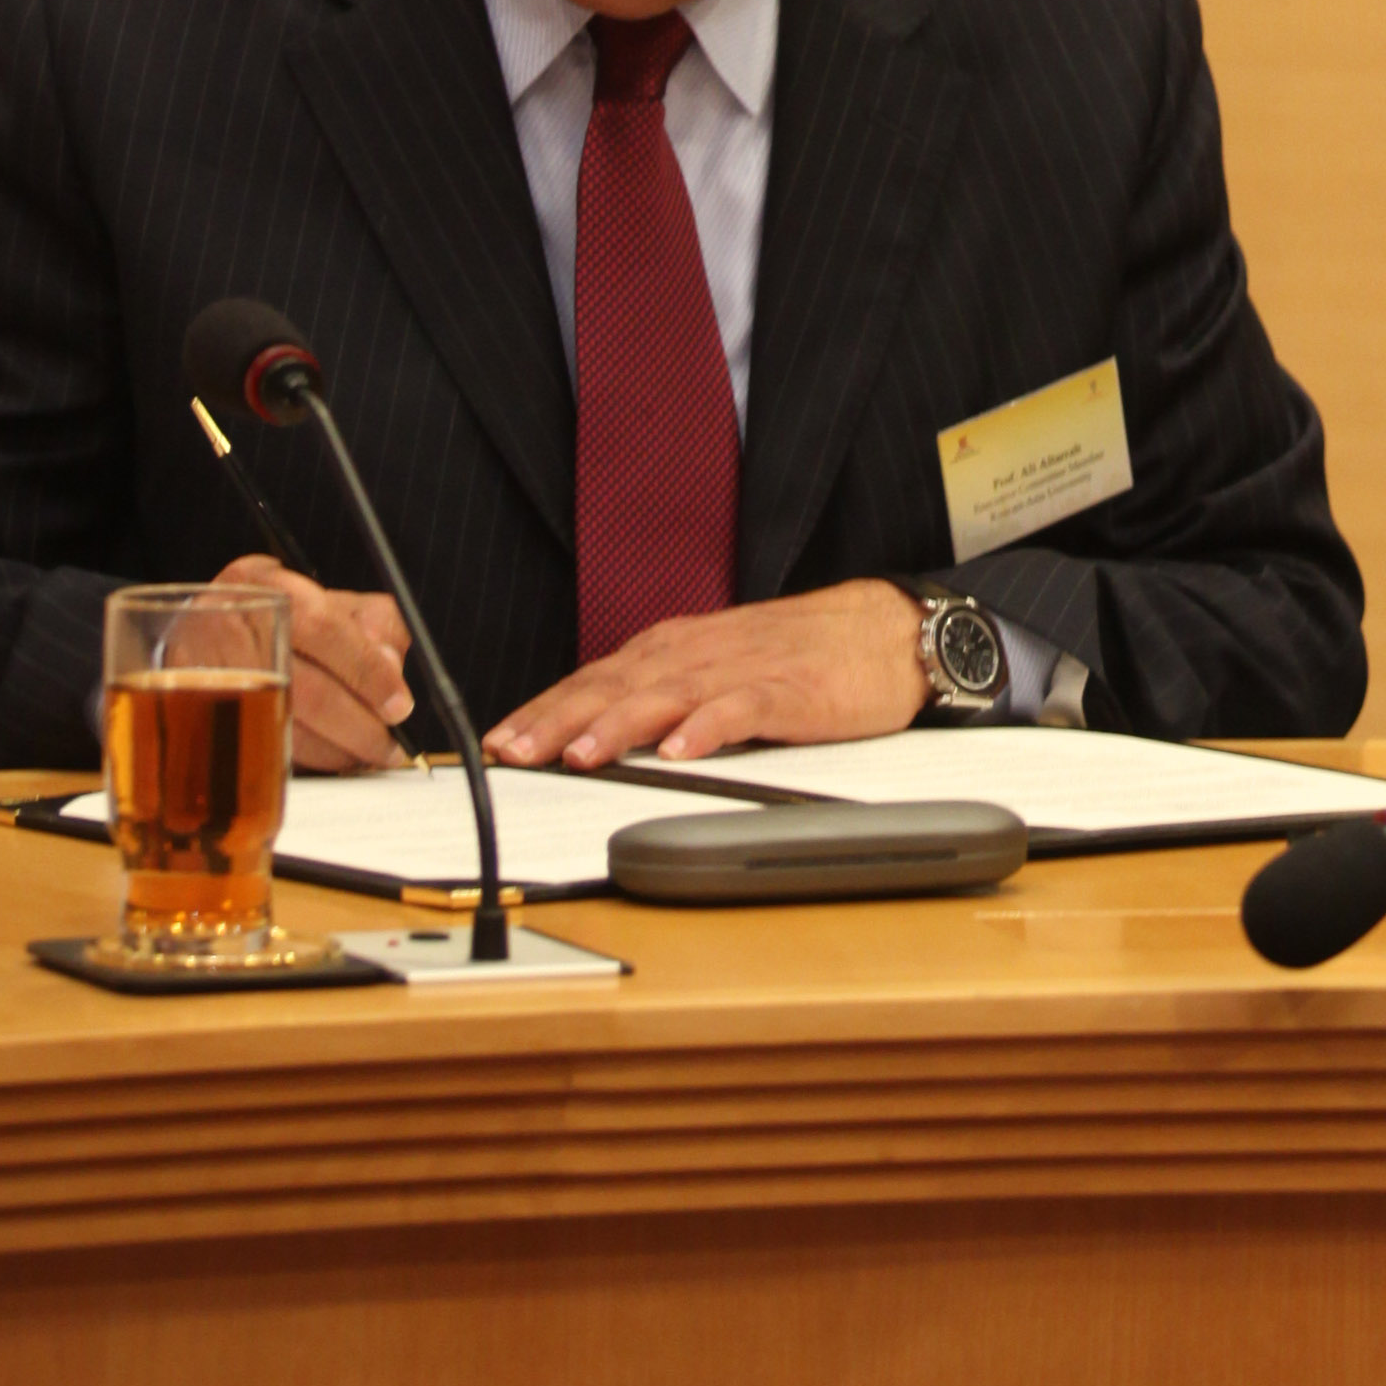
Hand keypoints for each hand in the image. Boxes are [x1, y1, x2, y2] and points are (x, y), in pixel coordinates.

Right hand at [217, 553, 408, 773]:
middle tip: (390, 744)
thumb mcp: (330, 598)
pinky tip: (333, 760)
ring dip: (335, 752)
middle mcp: (228, 627)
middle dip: (358, 725)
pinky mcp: (195, 716)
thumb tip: (391, 668)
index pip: (322, 626)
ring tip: (368, 757)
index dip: (366, 669)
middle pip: (303, 688)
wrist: (205, 627)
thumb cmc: (280, 614)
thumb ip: (373, 624)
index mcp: (264, 585)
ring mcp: (204, 674)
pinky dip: (307, 761)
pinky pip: (261, 749)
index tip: (399, 703)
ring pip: (282, 729)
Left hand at [486, 579, 926, 769]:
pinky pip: (742, 708)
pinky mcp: (791, 688)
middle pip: (619, 683)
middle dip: (561, 716)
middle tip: (514, 750)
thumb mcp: (719, 669)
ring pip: (669, 692)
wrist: (886, 632)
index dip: (546, 708)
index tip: (499, 740)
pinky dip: (707, 725)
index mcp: (679, 648)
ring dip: (619, 722)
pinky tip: (679, 748)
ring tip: (580, 753)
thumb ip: (665, 693)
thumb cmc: (802, 655)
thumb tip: (597, 730)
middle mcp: (701, 651)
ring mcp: (746, 667)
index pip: (597, 677)